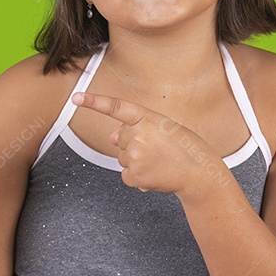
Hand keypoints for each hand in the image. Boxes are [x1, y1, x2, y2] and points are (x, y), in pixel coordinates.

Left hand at [71, 92, 228, 198]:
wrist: (199, 173)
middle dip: (134, 144)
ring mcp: (135, 156)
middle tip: (158, 149)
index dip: (94, 102)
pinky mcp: (134, 176)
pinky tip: (155, 174)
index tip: (76, 98)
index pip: (116, 107)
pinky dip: (138, 177)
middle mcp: (138, 135)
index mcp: (148, 118)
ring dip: (137, 161)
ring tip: (160, 161)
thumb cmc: (184, 148)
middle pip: (121, 139)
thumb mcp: (163, 129)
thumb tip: (111, 138)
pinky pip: (126, 175)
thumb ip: (135, 128)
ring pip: (123, 158)